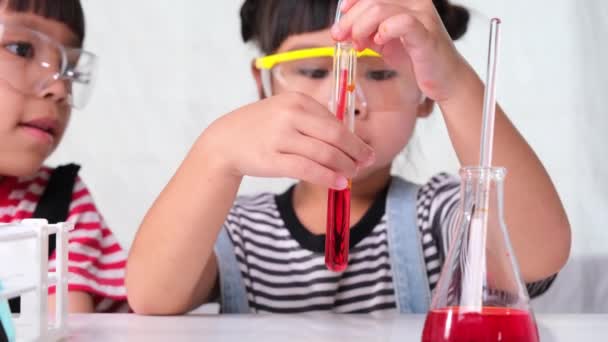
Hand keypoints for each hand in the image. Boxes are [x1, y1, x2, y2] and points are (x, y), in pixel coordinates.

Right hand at [199, 92, 375, 188]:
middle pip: (335, 136)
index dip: (354, 138)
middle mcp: (289, 115)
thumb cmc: (260, 128)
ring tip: (352, 175)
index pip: (334, 121)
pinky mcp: (272, 159)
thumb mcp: (285, 112)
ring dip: (344, 167)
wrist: (225, 141)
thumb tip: (349, 141)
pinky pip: (308, 169)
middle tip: (365, 163)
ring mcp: (280, 136)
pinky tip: (338, 183)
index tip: (365, 151)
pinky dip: (328, 177)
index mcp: (296, 100)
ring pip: (324, 154)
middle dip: (355, 152)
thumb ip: (313, 122)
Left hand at [332, 0, 472, 102]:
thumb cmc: (417, 57)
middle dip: (349, 19)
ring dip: (361, 27)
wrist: (443, 79)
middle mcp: (416, 1)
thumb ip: (367, 32)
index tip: (341, 18)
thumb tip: (343, 30)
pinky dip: (384, 31)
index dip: (352, 1)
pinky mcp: (427, 34)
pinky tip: (379, 42)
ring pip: (380, 9)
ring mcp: (423, 15)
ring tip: (358, 44)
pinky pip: (402, 23)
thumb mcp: (384, 41)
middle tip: (340, 36)